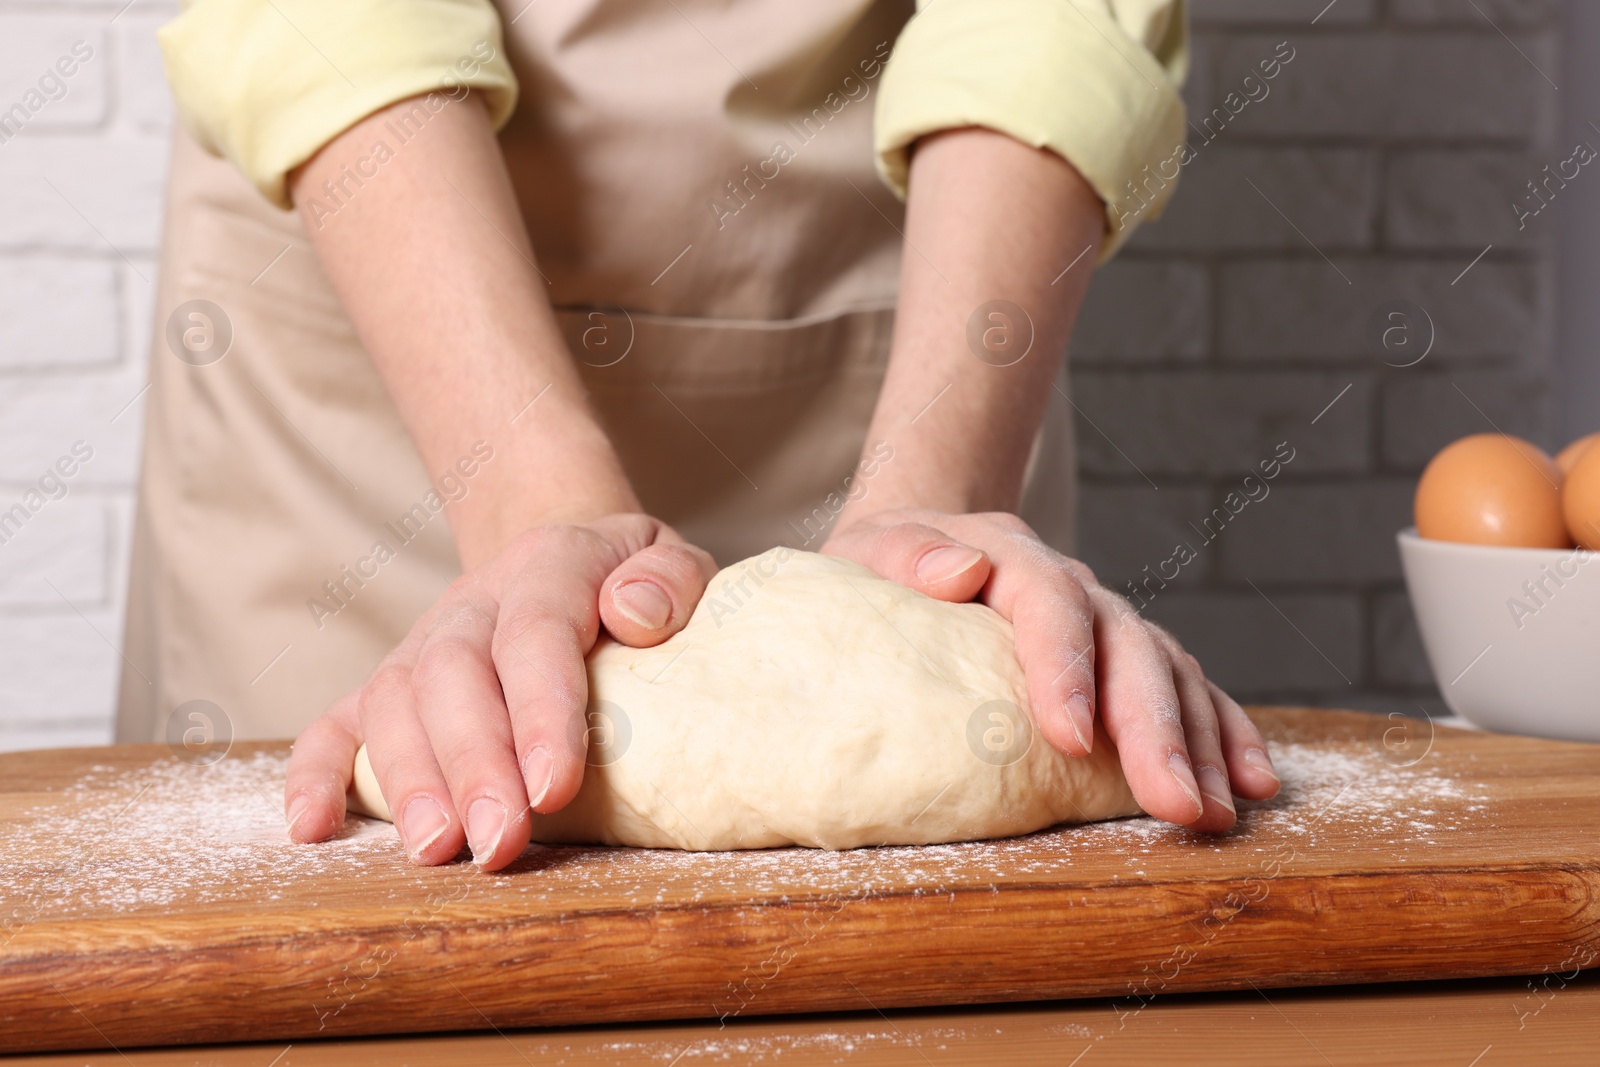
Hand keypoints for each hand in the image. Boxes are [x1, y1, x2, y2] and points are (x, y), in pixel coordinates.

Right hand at [283, 514, 716, 868]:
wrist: (566, 555)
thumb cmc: (630, 581)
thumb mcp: (671, 558)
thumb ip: (670, 578)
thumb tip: (633, 613)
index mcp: (547, 565)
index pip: (536, 633)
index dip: (541, 711)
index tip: (555, 789)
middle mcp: (473, 602)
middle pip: (453, 674)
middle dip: (474, 765)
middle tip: (497, 843)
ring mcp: (421, 642)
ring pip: (391, 700)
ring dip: (408, 780)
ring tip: (435, 851)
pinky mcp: (388, 683)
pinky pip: (335, 722)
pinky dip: (316, 773)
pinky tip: (312, 830)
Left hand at [822, 509, 1279, 831]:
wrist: (918, 543)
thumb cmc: (883, 565)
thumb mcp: (874, 548)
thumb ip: (909, 556)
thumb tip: (959, 568)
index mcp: (1013, 556)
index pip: (1049, 604)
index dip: (1065, 667)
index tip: (1070, 736)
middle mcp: (1075, 587)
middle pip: (1128, 648)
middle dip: (1154, 730)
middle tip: (1175, 802)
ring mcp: (1109, 621)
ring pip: (1170, 674)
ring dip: (1199, 744)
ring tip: (1216, 813)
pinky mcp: (1127, 656)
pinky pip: (1189, 690)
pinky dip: (1224, 734)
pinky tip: (1249, 783)